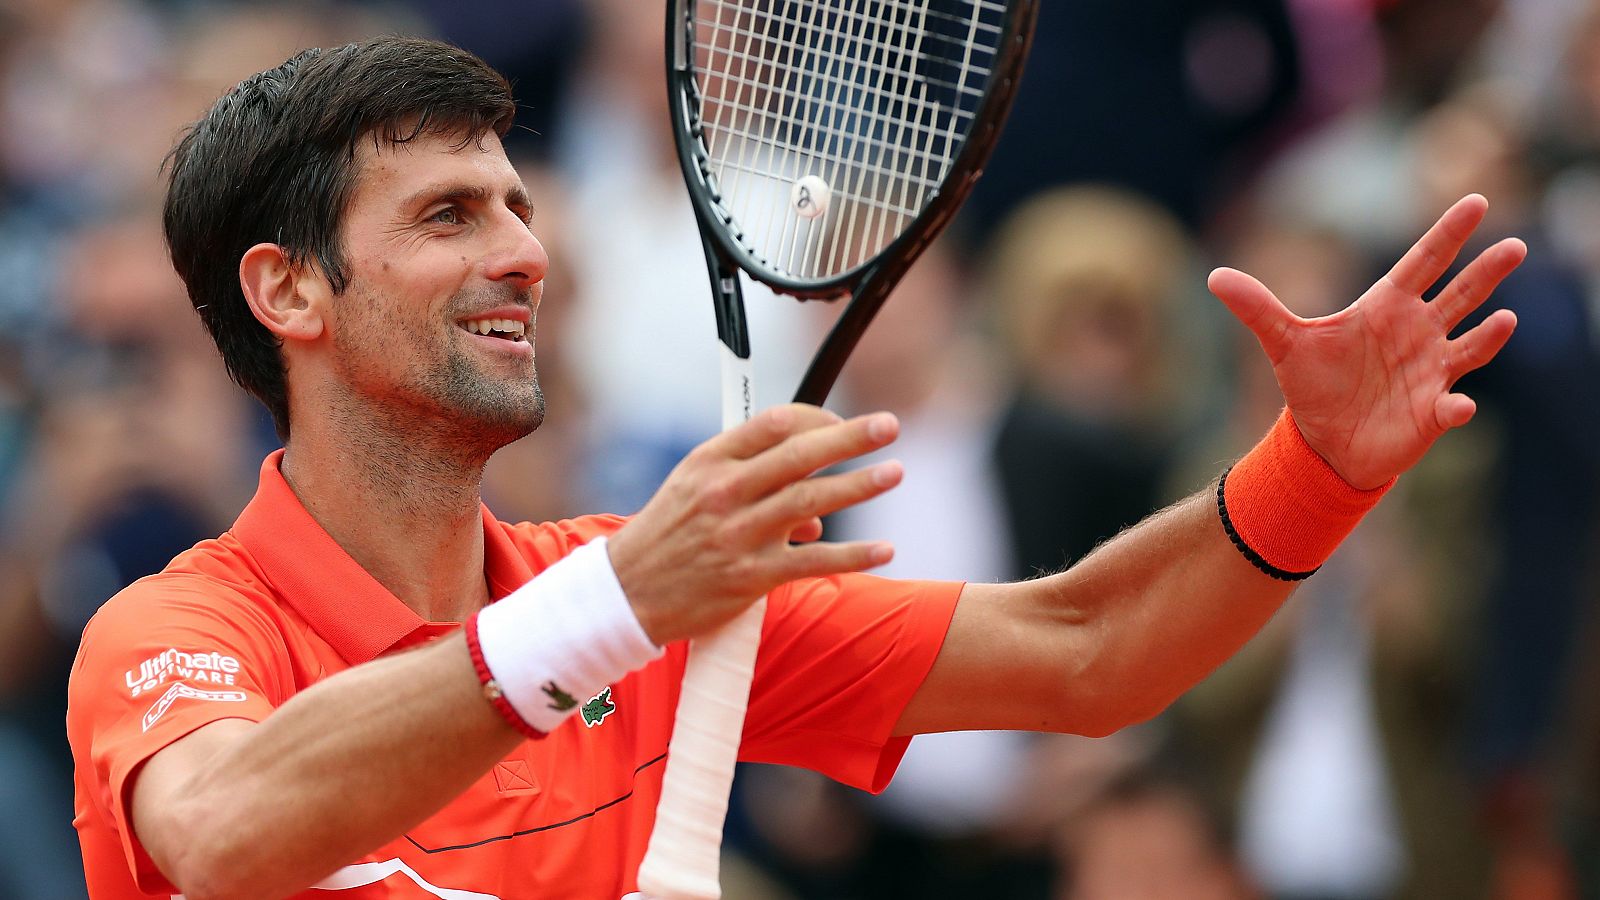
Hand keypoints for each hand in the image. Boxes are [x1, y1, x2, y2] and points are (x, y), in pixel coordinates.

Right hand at [607, 403, 901, 644]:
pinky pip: (812, 562)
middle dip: (850, 438)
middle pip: (799, 456)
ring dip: (858, 485)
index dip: (815, 418)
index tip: (841, 422)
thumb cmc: (669, 535)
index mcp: (711, 461)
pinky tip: (885, 550)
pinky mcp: (750, 577)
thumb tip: (819, 511)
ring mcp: (739, 534)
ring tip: (894, 472)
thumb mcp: (695, 489)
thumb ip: (754, 484)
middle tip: (888, 426)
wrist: (627, 592)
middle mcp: (725, 492)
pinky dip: (852, 555)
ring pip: (810, 501)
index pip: (772, 425)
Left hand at [1208, 194, 1524, 489]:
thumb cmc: (1313, 386)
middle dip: (1486, 271)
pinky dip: (1456, 405)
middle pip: (1460, 294)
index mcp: (1387, 307)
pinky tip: (1457, 405)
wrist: (1323, 443)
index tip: (1476, 201)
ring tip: (1505, 320)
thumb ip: (1257, 308)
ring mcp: (1432, 370)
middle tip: (1515, 246)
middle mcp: (1418, 332)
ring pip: (1471, 345)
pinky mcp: (1432, 410)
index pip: (1423, 261)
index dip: (1448, 234)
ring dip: (1489, 335)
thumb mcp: (1283, 344)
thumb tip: (1215, 276)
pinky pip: (1451, 405)